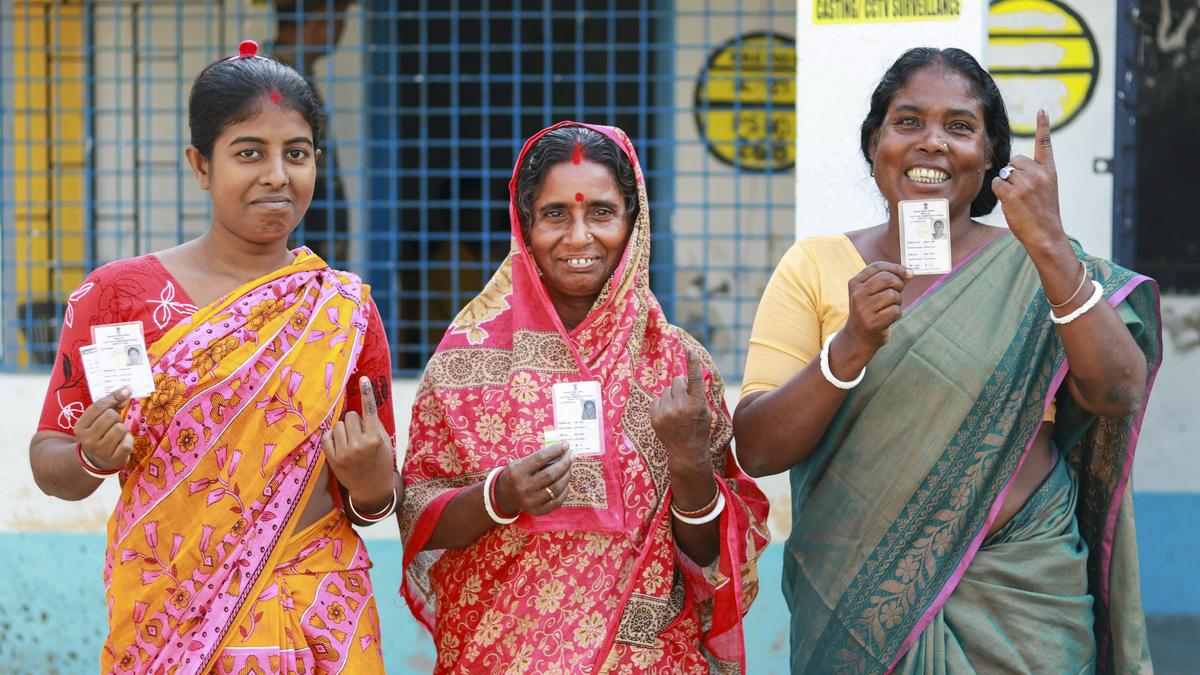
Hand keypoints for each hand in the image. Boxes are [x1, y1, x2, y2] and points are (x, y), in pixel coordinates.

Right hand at [74, 388, 133, 472]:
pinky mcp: (113, 460)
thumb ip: (112, 404)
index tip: (126, 390)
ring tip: (117, 435)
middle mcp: (87, 439)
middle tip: (113, 425)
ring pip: (120, 428)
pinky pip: (127, 442)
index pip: (97, 406)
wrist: (98, 460)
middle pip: (111, 416)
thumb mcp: (100, 418)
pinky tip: (121, 443)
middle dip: (116, 417)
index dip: (114, 397)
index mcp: (80, 426)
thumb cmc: (101, 433)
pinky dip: (128, 440)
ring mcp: (99, 451)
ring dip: (123, 430)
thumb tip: (125, 391)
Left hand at [322, 377, 394, 505]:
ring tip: (351, 441)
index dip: (367, 393)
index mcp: (375, 439)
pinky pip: (327, 437)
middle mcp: (359, 445)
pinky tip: (340, 444)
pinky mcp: (333, 459)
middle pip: (350, 416)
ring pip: (338, 425)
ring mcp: (345, 453)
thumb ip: (375, 425)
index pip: (370, 411)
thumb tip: (363, 406)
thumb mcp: (385, 443)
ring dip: (344, 429)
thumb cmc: (380, 463)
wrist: (372, 490)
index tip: (364, 379)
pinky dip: (333, 437)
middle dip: (355, 421)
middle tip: (360, 432)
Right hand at [494, 441, 572, 515]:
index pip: (540, 458)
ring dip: (567, 475)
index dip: (555, 450)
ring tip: (569, 467)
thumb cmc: (517, 474)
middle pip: (551, 474)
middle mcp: (523, 487)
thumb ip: (539, 458)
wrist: (504, 495)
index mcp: (517, 472)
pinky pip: (557, 501)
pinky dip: (565, 490)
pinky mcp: (538, 511)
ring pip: (556, 488)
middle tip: (571, 455)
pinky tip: (565, 482)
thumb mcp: (521, 462)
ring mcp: (531, 501)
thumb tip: (562, 450)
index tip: (565, 444)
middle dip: (564, 463)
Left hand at [651, 349, 712, 475]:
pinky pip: (657, 399)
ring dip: (671, 396)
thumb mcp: (704, 410)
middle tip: (686, 401)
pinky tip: (669, 416)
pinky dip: (663, 404)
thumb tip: (680, 379)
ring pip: (666, 390)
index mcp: (697, 404)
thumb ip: (695, 394)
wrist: (687, 451)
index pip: (694, 379)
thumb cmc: (699, 428)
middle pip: (677, 380)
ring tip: (677, 412)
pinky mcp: (655, 417)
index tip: (689, 350)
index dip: (693, 363)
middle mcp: (681, 406)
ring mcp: (666, 412)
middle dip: (681, 387)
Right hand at [840, 261, 911, 358]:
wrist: (857, 338)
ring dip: (898, 301)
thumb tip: (909, 273)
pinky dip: (897, 314)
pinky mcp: (872, 323)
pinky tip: (889, 318)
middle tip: (899, 292)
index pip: (877, 267)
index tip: (908, 272)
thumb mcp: (871, 293)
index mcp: (855, 283)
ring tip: (890, 308)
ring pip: (892, 295)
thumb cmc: (869, 311)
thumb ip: (888, 281)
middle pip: (886, 278)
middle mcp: (857, 294)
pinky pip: (895, 311)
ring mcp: (863, 309)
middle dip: (899, 284)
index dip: (895, 267)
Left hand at [992, 110, 1067, 252]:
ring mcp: (1025, 183)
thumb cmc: (1043, 213)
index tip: (1041, 110)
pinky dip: (999, 192)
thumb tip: (1010, 168)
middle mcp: (1038, 173)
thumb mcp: (1046, 189)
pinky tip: (1011, 203)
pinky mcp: (1012, 193)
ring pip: (1004, 173)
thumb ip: (1034, 175)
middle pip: (1014, 160)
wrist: (1046, 233)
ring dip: (1006, 185)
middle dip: (1013, 172)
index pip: (1045, 144)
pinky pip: (996, 184)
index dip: (1043, 126)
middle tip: (1023, 191)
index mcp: (1049, 171)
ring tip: (1019, 199)